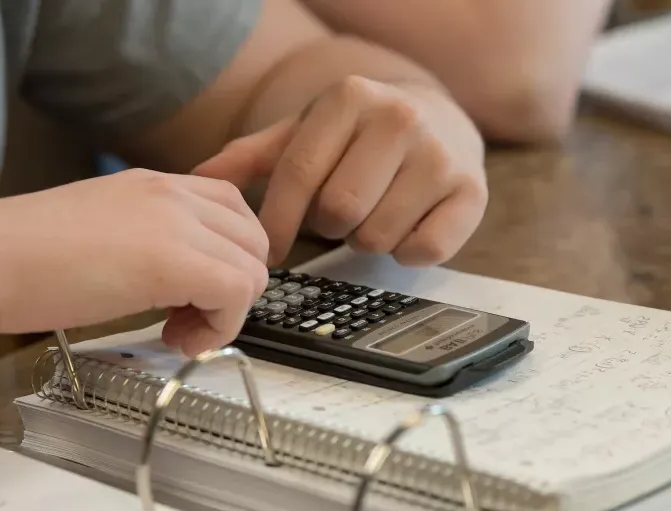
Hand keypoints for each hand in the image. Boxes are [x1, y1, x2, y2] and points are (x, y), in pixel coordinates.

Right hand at [0, 168, 268, 355]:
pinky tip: (175, 340)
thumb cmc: (22, 259)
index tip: (193, 292)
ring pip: (253, 269)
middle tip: (186, 319)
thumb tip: (167, 283)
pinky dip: (220, 328)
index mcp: (153, 185)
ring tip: (176, 333)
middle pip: (252, 240)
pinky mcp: (175, 261)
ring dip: (226, 313)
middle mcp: (172, 194)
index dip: (226, 256)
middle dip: (232, 288)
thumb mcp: (98, 233)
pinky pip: (239, 294)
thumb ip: (141, 244)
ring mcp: (176, 223)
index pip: (231, 208)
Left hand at [194, 75, 487, 266]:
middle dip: (329, 226)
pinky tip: (405, 227)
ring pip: (377, 236)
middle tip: (339, 216)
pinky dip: (407, 252)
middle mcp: (400, 119)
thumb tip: (198, 178)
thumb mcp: (306, 133)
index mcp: (350, 98)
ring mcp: (440, 156)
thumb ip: (253, 156)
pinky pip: (424, 251)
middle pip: (339, 211)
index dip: (277, 221)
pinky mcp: (472, 193)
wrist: (440, 118)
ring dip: (366, 240)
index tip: (269, 248)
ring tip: (373, 216)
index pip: (298, 175)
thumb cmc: (361, 134)